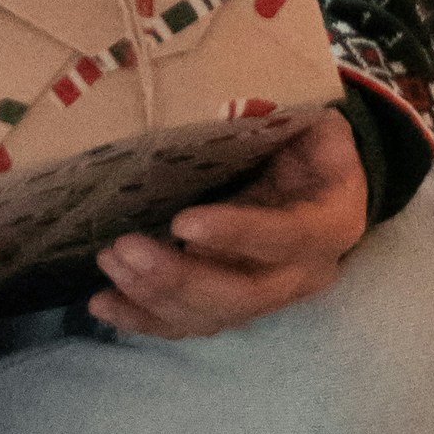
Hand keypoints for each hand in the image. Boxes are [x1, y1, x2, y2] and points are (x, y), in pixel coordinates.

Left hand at [88, 108, 368, 341]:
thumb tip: (231, 108)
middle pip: (243, 295)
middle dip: (178, 278)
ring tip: (109, 262)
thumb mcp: (308, 122)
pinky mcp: (236, 308)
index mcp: (330, 221)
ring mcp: (270, 298)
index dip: (236, 234)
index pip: (285, 237)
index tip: (182, 222)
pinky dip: (144, 318)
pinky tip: (104, 304)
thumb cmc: (308, 142)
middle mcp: (304, 273)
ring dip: (154, 296)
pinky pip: (189, 325)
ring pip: (213, 317)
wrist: (326, 180)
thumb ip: (279, 122)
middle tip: (123, 248)